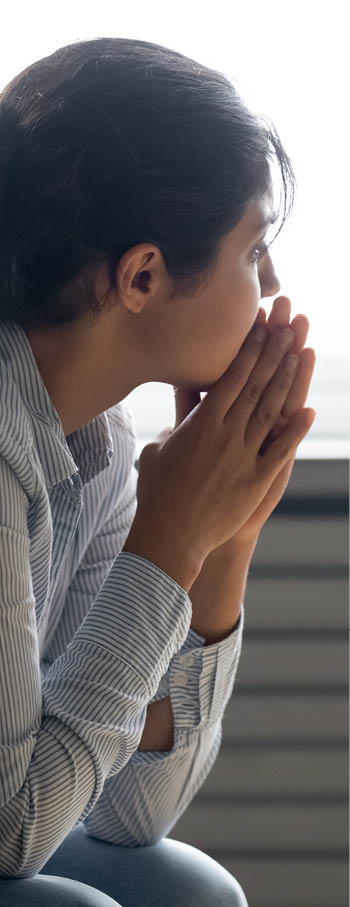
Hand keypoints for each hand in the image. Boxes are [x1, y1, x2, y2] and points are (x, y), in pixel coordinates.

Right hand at [167, 296, 315, 549]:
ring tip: (300, 355)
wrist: (170, 535)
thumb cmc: (157, 492)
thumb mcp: (159, 448)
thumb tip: (181, 403)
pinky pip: (281, 451)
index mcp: (201, 424)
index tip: (262, 329)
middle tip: (288, 328)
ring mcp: (243, 457)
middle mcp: (226, 435)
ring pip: (270, 412)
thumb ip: (176, 422)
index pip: (230, 378)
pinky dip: (296, 430)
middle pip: (255, 387)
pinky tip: (309, 411)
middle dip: (273, 355)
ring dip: (287, 382)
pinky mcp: (256, 481)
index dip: (248, 351)